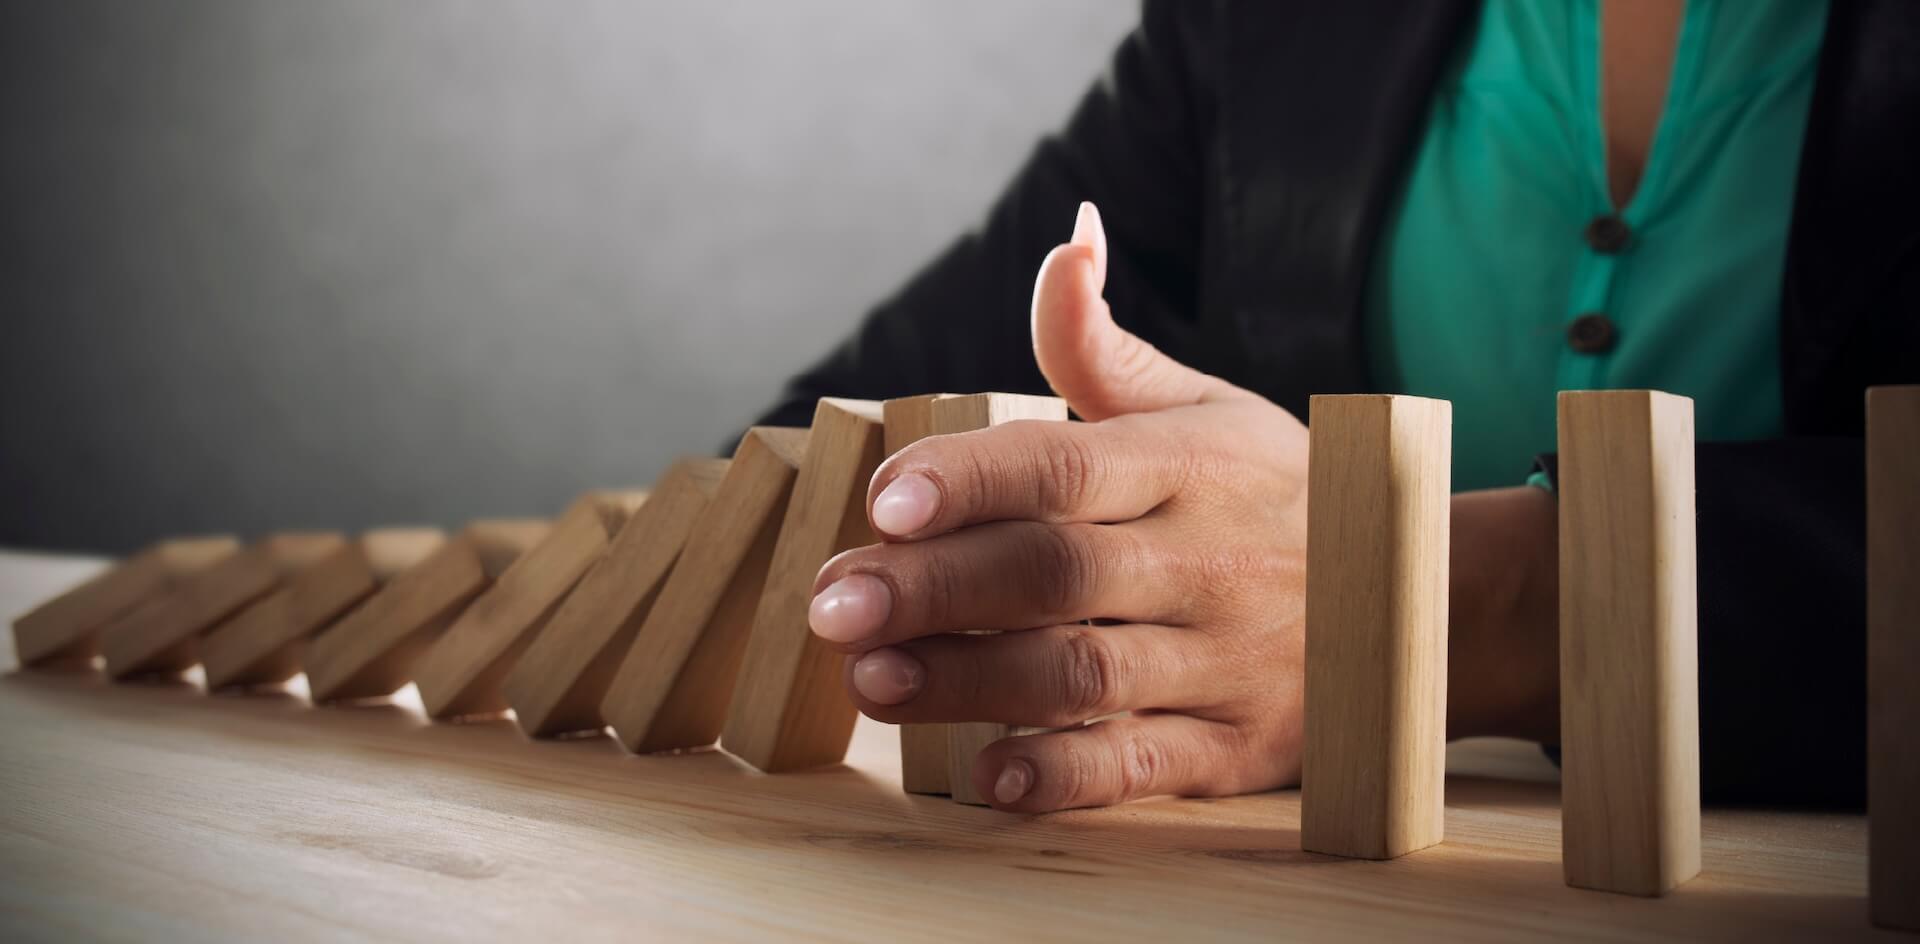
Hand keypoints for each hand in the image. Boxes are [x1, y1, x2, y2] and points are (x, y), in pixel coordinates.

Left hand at [809, 203, 1558, 811]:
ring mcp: (1228, 661)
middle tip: (832, 603)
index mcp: (1191, 464)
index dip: (972, 480)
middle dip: (933, 591)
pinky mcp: (1237, 748)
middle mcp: (1210, 560)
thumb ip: (1105, 343)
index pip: (1068, 465)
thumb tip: (1065, 237)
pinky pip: (1144, 767)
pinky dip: (1062, 776)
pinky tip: (985, 775)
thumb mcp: (1207, 406)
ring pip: (1083, 675)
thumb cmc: (1278, 492)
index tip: (884, 497)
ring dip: (969, 683)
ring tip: (872, 680)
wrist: (1425, 602)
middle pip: (1054, 575)